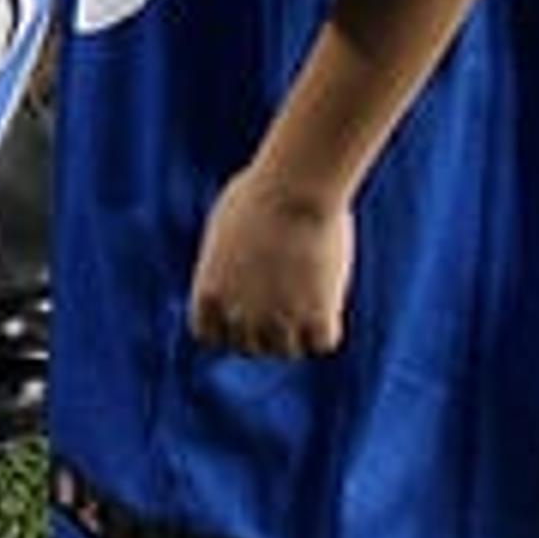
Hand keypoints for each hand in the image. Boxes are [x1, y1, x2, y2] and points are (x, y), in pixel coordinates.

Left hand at [188, 162, 352, 357]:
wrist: (295, 187)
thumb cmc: (262, 194)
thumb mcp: (228, 229)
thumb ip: (227, 267)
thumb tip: (240, 282)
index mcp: (209, 295)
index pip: (212, 336)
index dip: (231, 324)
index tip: (249, 302)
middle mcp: (238, 316)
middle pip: (253, 347)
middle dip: (267, 326)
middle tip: (287, 288)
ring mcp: (278, 322)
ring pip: (289, 350)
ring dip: (299, 328)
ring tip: (308, 286)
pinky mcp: (316, 320)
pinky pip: (324, 342)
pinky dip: (329, 323)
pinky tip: (329, 292)